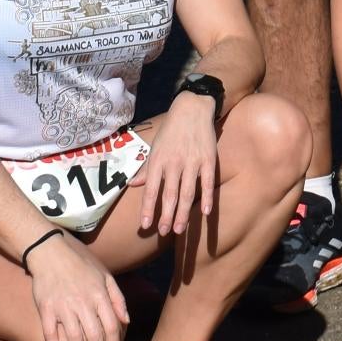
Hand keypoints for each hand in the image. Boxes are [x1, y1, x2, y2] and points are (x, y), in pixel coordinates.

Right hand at [21, 231, 127, 340]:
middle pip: (94, 335)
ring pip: (74, 337)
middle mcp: (83, 302)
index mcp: (99, 295)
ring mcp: (63, 306)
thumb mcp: (105, 275)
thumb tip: (126, 320)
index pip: (111, 325)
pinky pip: (50, 332)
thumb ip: (117, 297)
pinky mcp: (46, 308)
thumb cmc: (80, 263)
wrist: (50, 251)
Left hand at [128, 96, 219, 240]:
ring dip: (183, 212)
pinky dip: (207, 197)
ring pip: (187, 192)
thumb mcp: (154, 146)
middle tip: (163, 232)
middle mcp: (174, 163)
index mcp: (158, 160)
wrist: (192, 108)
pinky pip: (207, 182)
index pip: (151, 189)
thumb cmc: (171, 130)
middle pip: (169, 194)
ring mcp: (192, 161)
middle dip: (165, 215)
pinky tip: (205, 212)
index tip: (144, 226)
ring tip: (179, 229)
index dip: (148, 209)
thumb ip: (147, 168)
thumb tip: (133, 184)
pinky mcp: (208, 159)